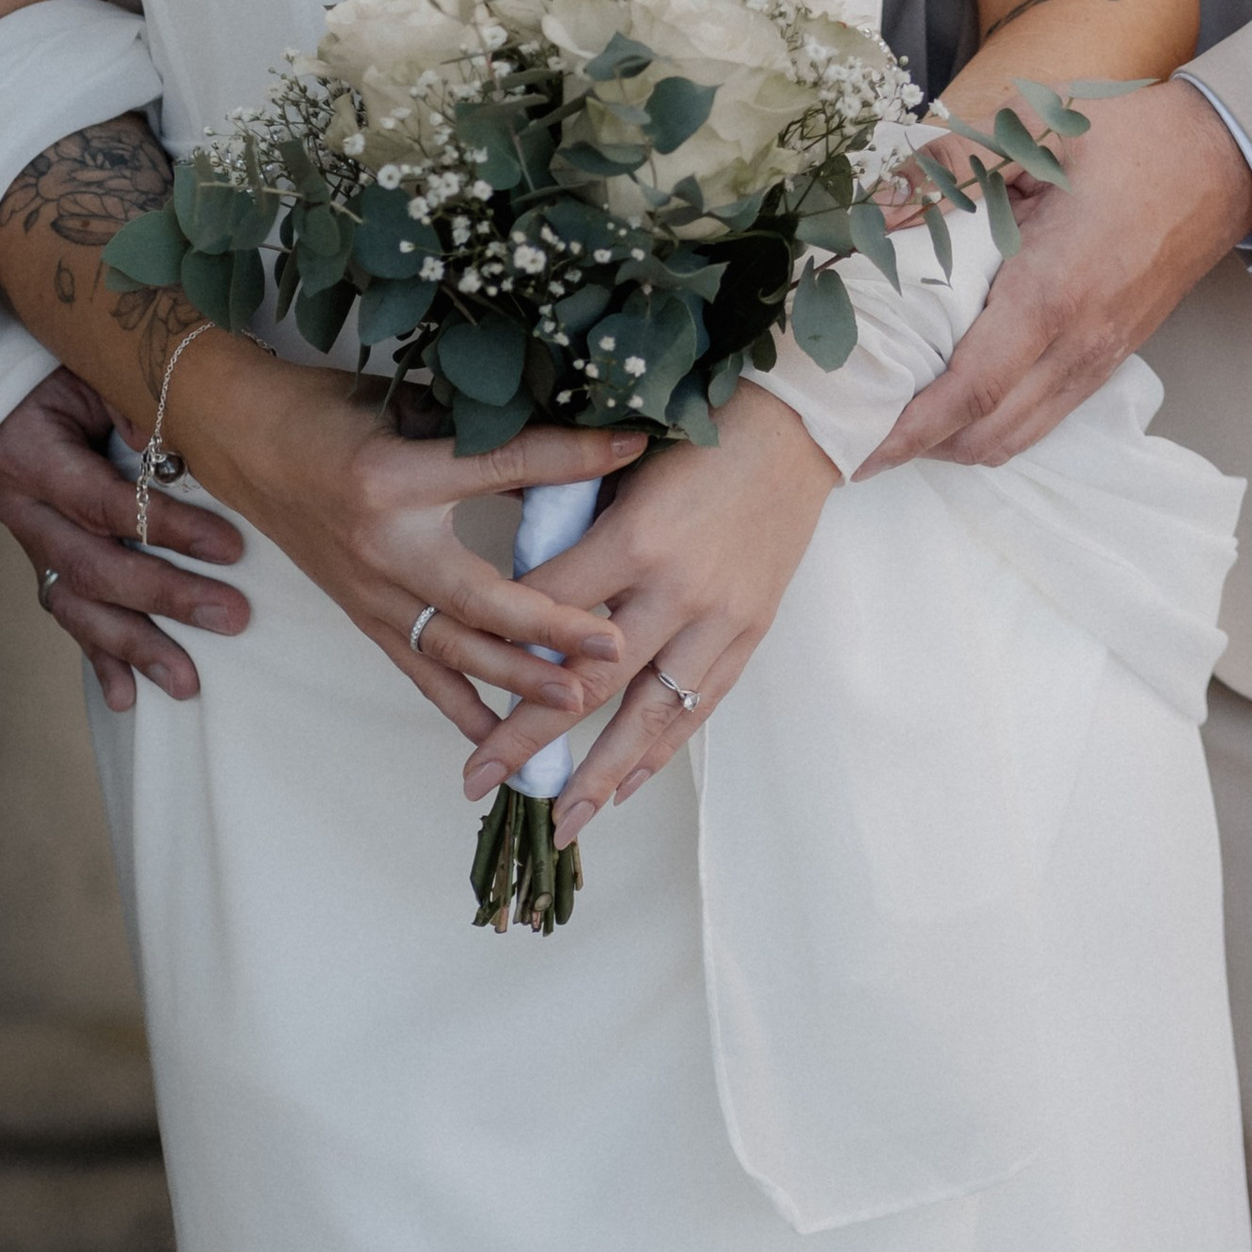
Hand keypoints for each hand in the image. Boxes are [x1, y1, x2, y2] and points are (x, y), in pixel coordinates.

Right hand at [0, 366, 251, 712]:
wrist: (25, 385)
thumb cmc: (77, 371)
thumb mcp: (101, 370)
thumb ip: (133, 406)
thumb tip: (166, 451)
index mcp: (28, 453)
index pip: (105, 503)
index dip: (168, 528)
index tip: (231, 548)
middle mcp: (19, 507)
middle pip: (94, 567)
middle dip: (165, 598)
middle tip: (229, 617)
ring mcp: (30, 543)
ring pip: (79, 607)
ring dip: (135, 647)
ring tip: (186, 682)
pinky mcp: (44, 566)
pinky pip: (70, 618)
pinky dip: (98, 660)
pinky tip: (125, 697)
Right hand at [178, 342, 646, 755]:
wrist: (244, 442)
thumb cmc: (324, 410)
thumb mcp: (404, 401)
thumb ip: (477, 430)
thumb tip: (563, 435)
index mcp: (397, 474)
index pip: (502, 466)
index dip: (571, 456)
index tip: (631, 448)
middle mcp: (384, 547)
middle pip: (481, 596)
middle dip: (552, 625)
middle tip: (614, 644)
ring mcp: (370, 592)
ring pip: (452, 649)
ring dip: (515, 681)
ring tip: (575, 701)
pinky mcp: (362, 616)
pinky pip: (417, 670)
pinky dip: (458, 706)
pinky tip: (498, 738)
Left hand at [456, 385, 836, 844]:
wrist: (794, 428)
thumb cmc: (697, 433)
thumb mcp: (622, 463)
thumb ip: (570, 516)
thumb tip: (511, 565)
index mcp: (636, 536)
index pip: (549, 608)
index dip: (502, 645)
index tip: (458, 678)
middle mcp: (676, 589)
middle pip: (589, 681)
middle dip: (530, 735)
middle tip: (477, 778)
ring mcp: (718, 619)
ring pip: (649, 715)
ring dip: (601, 775)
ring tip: (560, 822)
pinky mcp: (748, 633)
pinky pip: (697, 708)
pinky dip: (659, 752)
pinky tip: (625, 787)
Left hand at [861, 79, 1251, 473]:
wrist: (1220, 161)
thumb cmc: (1128, 140)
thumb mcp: (1035, 127)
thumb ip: (952, 165)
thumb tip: (879, 208)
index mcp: (1053, 292)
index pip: (970, 391)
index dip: (909, 430)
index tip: (857, 447)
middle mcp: (1079, 344)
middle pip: (988, 434)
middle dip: (918, 448)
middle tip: (858, 432)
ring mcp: (1101, 359)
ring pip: (1018, 437)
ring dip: (956, 442)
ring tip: (900, 420)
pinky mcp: (1112, 359)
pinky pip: (1045, 417)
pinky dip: (994, 425)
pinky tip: (958, 394)